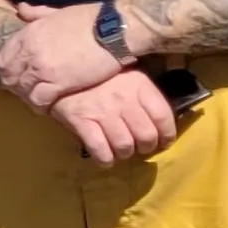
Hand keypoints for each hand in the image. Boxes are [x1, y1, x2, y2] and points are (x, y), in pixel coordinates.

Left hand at [0, 1, 125, 110]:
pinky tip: (47, 108)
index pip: (3, 58)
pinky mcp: (58, 83)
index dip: (9, 69)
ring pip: (22, 90)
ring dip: (28, 97)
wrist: (113, 29)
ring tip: (37, 100)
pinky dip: (41, 105)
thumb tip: (21, 9)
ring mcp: (42, 68)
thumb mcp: (57, 12)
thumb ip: (36, 14)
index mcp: (29, 33)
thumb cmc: (90, 18)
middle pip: (9, 76)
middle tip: (26, 91)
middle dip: (15, 85)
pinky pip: (39, 99)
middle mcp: (30, 51)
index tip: (18, 75)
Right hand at [48, 67, 178, 165]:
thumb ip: (144, 94)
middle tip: (140, 147)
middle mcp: (124, 99)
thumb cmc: (99, 74)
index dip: (167, 135)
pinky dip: (105, 160)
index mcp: (139, 85)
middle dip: (146, 148)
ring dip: (125, 153)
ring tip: (121, 151)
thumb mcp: (127, 74)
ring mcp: (102, 112)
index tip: (163, 142)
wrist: (61, 67)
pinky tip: (105, 158)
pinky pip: (100, 150)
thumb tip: (160, 119)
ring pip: (125, 146)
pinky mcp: (81, 121)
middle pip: (146, 136)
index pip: (163, 116)